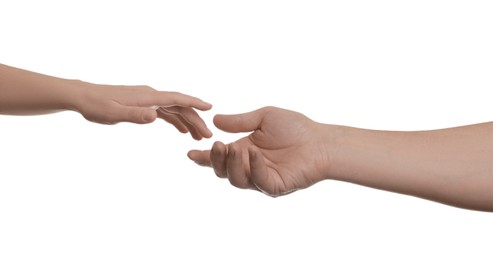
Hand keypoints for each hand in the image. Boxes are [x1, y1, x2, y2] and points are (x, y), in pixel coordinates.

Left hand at [76, 83, 212, 139]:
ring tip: (198, 136)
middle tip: (207, 135)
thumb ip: (135, 115)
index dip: (194, 103)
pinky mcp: (143, 104)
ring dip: (187, 121)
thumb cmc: (96, 106)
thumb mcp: (114, 113)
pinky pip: (165, 111)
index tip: (210, 108)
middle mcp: (151, 95)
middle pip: (179, 106)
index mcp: (148, 97)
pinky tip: (181, 130)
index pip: (177, 98)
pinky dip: (175, 120)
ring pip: (174, 109)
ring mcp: (148, 99)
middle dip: (195, 119)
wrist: (83, 97)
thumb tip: (155, 116)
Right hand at [188, 106, 330, 195]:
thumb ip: (240, 121)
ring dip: (231, 165)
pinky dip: (254, 167)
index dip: (204, 157)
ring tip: (233, 148)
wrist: (321, 140)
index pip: (220, 157)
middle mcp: (250, 167)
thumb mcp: (264, 118)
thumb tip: (215, 121)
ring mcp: (261, 178)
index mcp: (245, 151)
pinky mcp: (274, 186)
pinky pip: (258, 181)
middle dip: (215, 160)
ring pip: (236, 180)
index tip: (190, 153)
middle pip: (223, 171)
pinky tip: (254, 153)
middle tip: (216, 145)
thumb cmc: (296, 128)